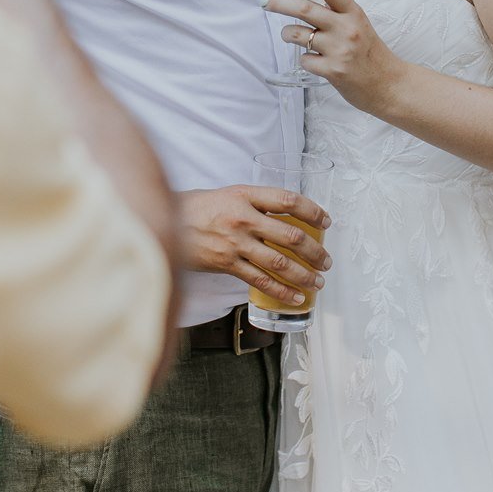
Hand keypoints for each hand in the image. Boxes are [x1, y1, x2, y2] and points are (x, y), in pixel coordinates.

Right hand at [178, 185, 331, 307]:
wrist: (165, 221)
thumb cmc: (200, 207)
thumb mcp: (230, 194)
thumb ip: (257, 203)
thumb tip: (289, 216)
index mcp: (246, 195)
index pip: (288, 201)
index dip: (313, 210)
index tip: (326, 221)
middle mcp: (243, 219)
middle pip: (291, 235)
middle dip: (315, 251)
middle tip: (326, 260)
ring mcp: (235, 243)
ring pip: (279, 262)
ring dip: (304, 274)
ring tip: (318, 281)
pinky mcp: (227, 264)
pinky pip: (260, 281)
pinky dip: (282, 291)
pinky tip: (296, 297)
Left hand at [266, 0, 400, 114]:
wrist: (388, 85)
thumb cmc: (370, 52)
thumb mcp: (358, 22)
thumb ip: (336, 5)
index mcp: (354, 13)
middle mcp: (347, 28)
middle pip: (305, 9)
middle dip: (279, 3)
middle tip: (266, 2)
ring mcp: (340, 50)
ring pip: (298, 34)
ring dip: (287, 33)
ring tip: (289, 35)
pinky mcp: (333, 71)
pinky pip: (304, 60)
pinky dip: (304, 59)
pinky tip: (314, 61)